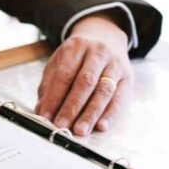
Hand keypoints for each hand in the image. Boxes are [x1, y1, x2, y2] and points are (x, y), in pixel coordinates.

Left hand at [36, 13, 132, 135]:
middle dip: (71, 108)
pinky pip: (119, 98)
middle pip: (85, 83)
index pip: (64, 75)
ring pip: (103, 91)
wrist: (106, 38)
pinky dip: (110, 114)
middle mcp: (98, 53)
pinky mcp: (127, 77)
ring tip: (80, 131)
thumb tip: (41, 110)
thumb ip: (48, 86)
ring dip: (91, 114)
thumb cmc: (77, 57)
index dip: (54, 98)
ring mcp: (115, 64)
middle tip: (61, 126)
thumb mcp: (59, 63)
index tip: (46, 117)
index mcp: (76, 47)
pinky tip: (101, 126)